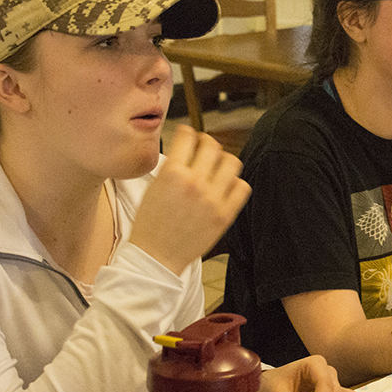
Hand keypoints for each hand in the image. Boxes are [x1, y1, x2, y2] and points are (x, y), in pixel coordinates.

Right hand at [129, 125, 250, 274]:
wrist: (156, 258)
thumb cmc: (149, 225)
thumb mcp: (152, 188)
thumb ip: (171, 167)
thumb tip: (185, 150)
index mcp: (172, 173)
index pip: (187, 136)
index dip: (187, 133)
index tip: (188, 135)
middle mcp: (195, 183)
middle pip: (212, 146)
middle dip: (206, 142)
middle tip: (204, 147)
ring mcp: (213, 199)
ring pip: (232, 162)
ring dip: (224, 160)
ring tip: (217, 166)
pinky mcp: (225, 215)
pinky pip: (242, 187)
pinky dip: (235, 183)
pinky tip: (225, 187)